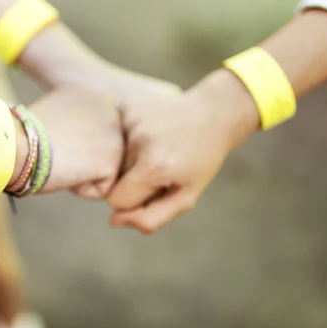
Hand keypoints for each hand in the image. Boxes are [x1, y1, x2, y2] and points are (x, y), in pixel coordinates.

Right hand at [21, 86, 123, 198]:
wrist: (13, 146)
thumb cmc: (18, 135)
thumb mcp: (49, 115)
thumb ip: (69, 122)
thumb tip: (72, 139)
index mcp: (90, 95)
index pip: (89, 132)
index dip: (64, 143)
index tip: (47, 140)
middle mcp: (108, 110)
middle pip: (98, 150)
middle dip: (77, 158)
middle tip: (53, 154)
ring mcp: (113, 135)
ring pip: (100, 169)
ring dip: (78, 173)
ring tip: (58, 162)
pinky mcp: (111, 161)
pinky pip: (100, 188)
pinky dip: (81, 189)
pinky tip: (64, 174)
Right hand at [108, 69, 259, 233]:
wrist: (213, 114)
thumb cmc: (201, 160)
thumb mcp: (186, 198)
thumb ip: (150, 218)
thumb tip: (113, 220)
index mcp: (154, 166)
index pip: (117, 200)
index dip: (135, 200)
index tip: (155, 187)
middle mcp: (138, 140)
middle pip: (115, 178)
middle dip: (134, 178)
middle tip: (160, 164)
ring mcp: (130, 120)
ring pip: (113, 157)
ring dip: (131, 157)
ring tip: (158, 146)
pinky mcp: (126, 107)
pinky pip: (114, 135)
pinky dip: (129, 137)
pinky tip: (151, 131)